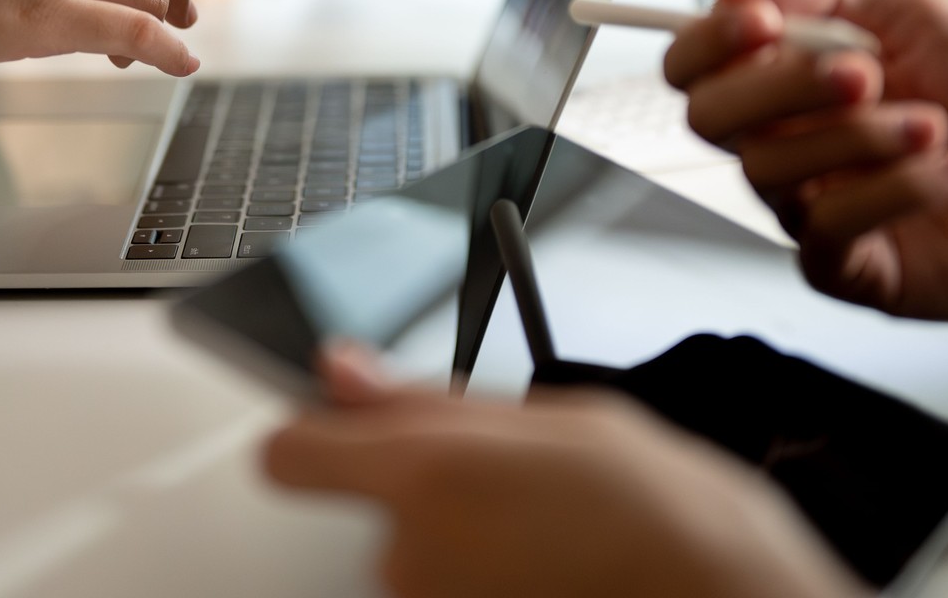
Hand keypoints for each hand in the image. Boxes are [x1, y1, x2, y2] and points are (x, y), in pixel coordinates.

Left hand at [264, 348, 859, 597]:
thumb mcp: (550, 416)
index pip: (288, 453)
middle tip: (514, 476)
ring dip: (465, 536)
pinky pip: (449, 591)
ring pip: (417, 552)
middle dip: (428, 483)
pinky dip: (488, 579)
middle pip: (371, 501)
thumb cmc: (658, 514)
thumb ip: (426, 399)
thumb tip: (344, 372)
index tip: (345, 422)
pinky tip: (549, 566)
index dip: (315, 432)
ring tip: (549, 525)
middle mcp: (405, 553)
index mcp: (422, 473)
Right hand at [663, 0, 947, 327]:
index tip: (760, 23)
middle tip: (866, 74)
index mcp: (794, 76)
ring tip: (939, 127)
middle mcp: (790, 142)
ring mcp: (812, 208)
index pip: (694, 63)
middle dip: (782, 87)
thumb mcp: (926, 9)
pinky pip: (825, 230)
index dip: (707, 42)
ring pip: (769, 172)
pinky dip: (897, 191)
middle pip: (709, 116)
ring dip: (862, 139)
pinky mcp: (846, 269)